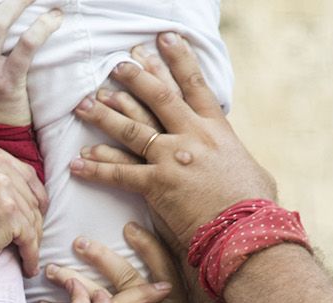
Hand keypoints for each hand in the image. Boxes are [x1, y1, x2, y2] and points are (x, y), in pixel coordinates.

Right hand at [0, 138, 47, 273]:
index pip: (21, 171)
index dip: (28, 193)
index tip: (31, 208)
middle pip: (30, 192)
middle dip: (33, 215)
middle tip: (32, 233)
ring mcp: (4, 187)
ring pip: (32, 215)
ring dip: (33, 237)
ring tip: (29, 253)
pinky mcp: (11, 213)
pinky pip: (30, 236)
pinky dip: (32, 254)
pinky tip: (29, 266)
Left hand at [69, 35, 275, 244]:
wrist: (245, 230)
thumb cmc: (254, 208)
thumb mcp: (253, 173)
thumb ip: (235, 160)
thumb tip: (238, 162)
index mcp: (217, 130)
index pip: (195, 85)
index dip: (178, 59)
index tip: (164, 40)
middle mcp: (193, 136)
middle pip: (158, 98)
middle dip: (135, 78)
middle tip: (117, 66)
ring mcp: (173, 158)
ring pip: (132, 129)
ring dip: (105, 115)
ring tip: (85, 104)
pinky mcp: (157, 184)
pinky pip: (119, 173)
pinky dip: (97, 167)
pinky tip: (78, 162)